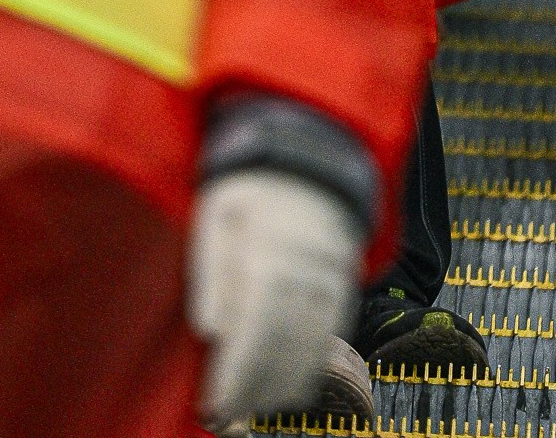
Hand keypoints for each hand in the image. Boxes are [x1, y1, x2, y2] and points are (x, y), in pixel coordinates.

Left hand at [188, 171, 359, 426]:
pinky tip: (298, 382)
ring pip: (310, 344)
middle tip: (233, 420)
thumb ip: (210, 269)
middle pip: (281, 348)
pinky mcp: (345, 275)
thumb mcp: (216, 209)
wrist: (310, 145)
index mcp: (267, 254)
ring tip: (259, 410)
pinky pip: (335, 329)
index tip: (217, 408)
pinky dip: (317, 361)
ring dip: (285, 385)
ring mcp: (329, 274)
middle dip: (256, 390)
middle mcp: (303, 269)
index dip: (235, 377)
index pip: (251, 334)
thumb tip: (211, 329)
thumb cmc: (253, 179)